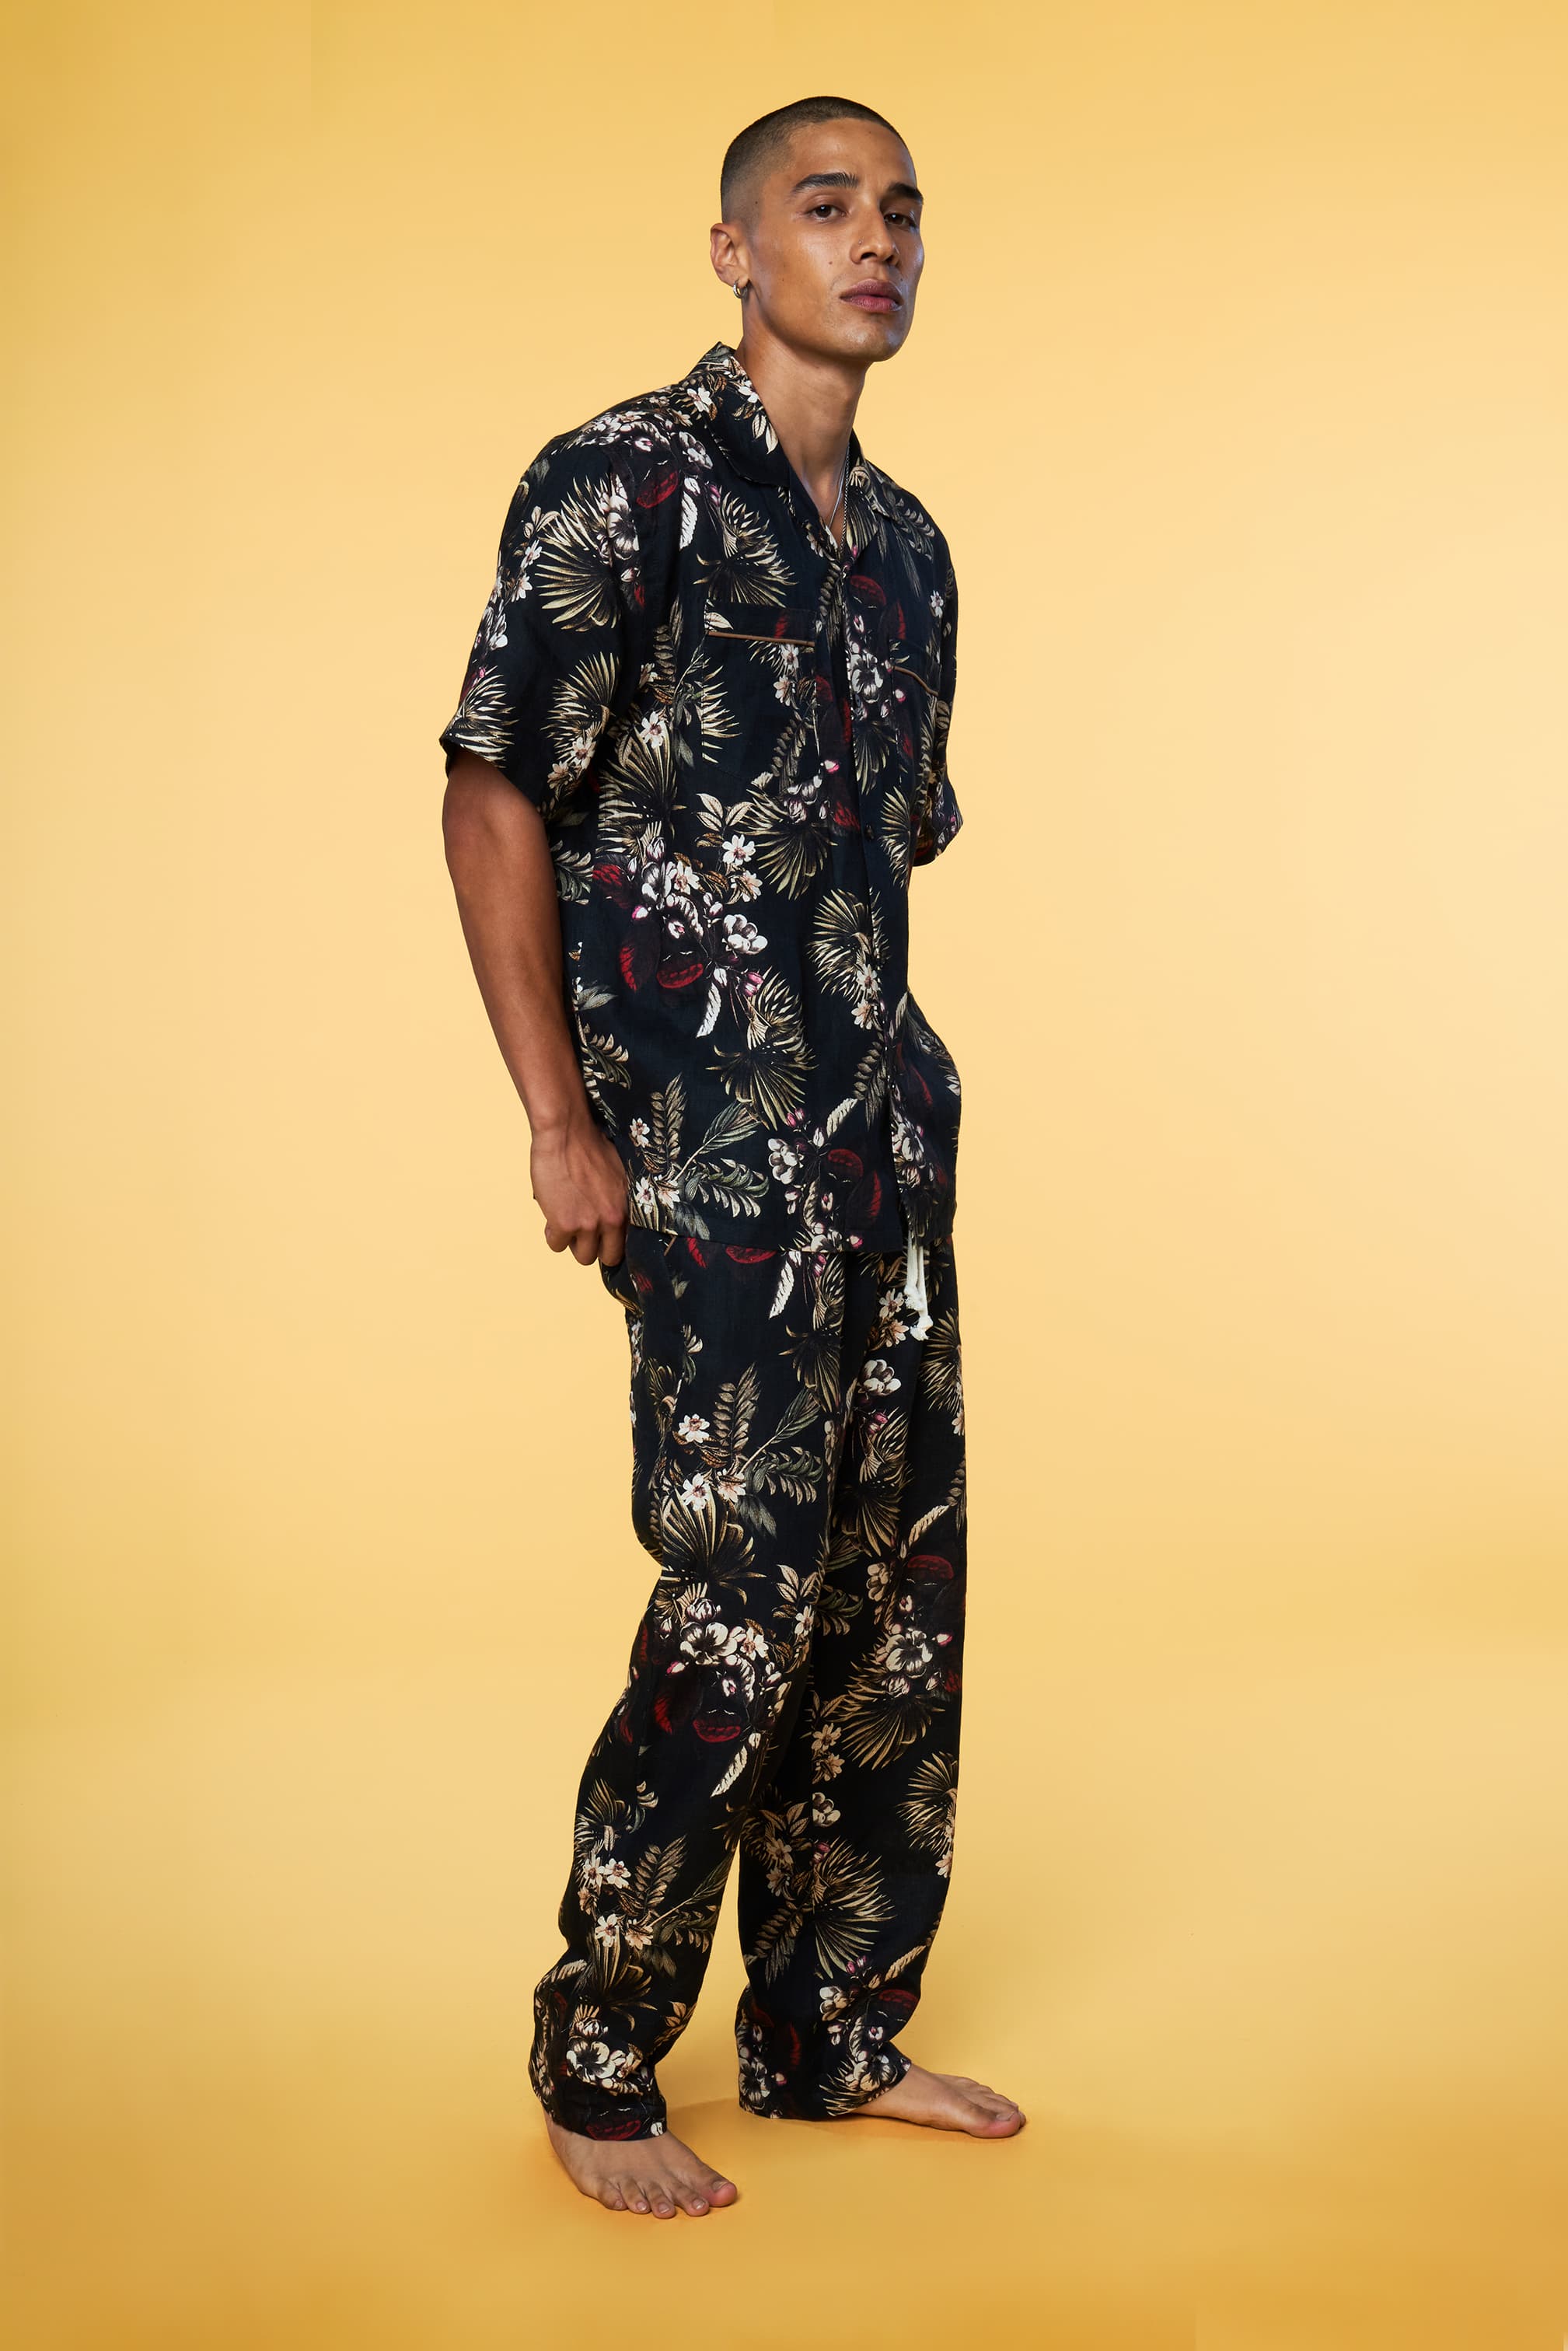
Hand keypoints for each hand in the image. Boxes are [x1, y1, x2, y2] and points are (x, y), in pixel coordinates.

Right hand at [530, 1114, 632, 1268]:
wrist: (565, 1133)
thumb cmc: (590, 1146)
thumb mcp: (620, 1175)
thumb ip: (621, 1200)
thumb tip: (618, 1218)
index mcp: (628, 1208)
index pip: (628, 1245)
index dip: (613, 1243)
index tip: (602, 1240)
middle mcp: (613, 1219)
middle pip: (608, 1257)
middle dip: (595, 1247)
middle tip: (582, 1231)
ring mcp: (588, 1224)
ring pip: (582, 1256)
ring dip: (573, 1241)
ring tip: (566, 1219)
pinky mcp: (564, 1224)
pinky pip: (556, 1245)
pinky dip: (552, 1233)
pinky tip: (552, 1214)